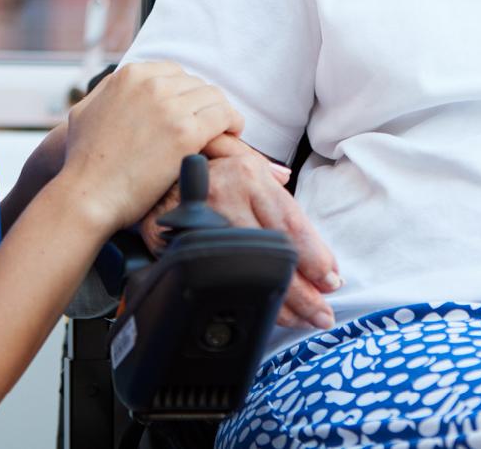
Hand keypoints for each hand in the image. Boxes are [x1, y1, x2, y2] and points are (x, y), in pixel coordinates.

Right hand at [59, 62, 242, 232]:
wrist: (88, 194)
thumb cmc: (82, 162)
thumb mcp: (84, 111)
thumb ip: (106, 92)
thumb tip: (120, 86)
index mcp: (130, 75)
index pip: (174, 72)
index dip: (185, 92)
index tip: (190, 110)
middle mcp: (152, 84)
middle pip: (196, 84)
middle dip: (202, 104)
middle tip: (208, 124)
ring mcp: (170, 107)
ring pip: (214, 97)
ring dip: (221, 112)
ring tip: (224, 129)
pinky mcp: (186, 133)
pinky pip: (224, 117)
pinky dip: (232, 123)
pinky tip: (232, 134)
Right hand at [140, 134, 342, 330]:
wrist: (149, 183)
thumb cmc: (201, 174)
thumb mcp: (239, 162)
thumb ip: (269, 180)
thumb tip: (289, 181)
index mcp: (249, 175)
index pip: (291, 224)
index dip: (316, 257)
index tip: (332, 280)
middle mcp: (228, 195)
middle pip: (275, 253)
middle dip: (304, 290)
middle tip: (323, 312)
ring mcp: (204, 222)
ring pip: (250, 272)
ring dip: (279, 302)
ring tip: (301, 318)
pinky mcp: (184, 244)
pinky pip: (222, 280)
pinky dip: (245, 299)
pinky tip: (263, 311)